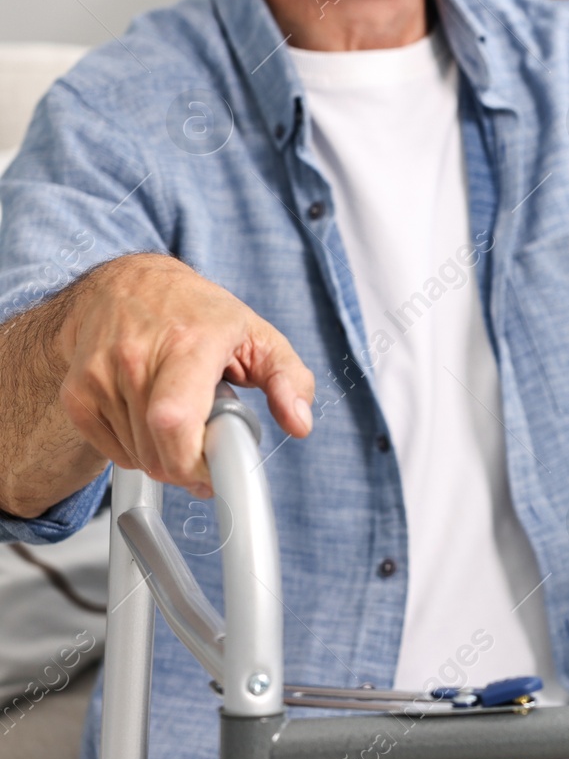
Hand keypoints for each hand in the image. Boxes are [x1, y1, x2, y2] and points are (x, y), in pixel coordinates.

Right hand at [54, 255, 314, 496]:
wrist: (129, 285)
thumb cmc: (199, 313)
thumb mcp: (259, 335)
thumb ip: (290, 379)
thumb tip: (300, 423)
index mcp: (189, 343)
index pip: (174, 419)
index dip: (193, 462)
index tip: (218, 473)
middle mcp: (137, 357)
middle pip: (156, 449)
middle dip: (189, 470)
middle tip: (209, 457)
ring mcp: (100, 375)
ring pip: (137, 457)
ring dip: (166, 460)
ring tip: (184, 422)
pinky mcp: (77, 393)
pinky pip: (114, 452)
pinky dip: (139, 453)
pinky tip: (154, 423)